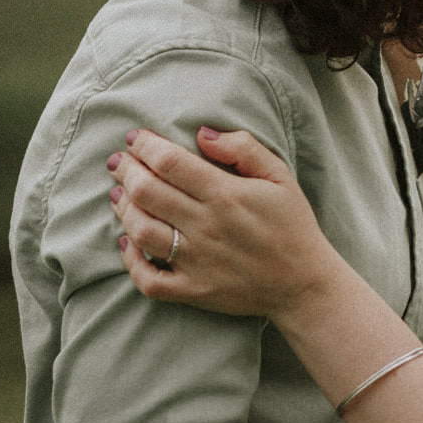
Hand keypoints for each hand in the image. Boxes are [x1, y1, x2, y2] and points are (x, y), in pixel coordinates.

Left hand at [110, 127, 338, 318]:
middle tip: (118, 162)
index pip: (169, 162)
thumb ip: (243, 148)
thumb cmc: (292, 225)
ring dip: (123, 209)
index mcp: (226, 194)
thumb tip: (202, 133)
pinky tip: (127, 242)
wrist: (304, 283)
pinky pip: (147, 279)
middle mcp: (206, 226)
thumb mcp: (280, 176)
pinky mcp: (192, 290)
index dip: (145, 146)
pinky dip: (130, 260)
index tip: (135, 138)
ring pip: (141, 231)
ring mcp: (196, 261)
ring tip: (118, 194)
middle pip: (147, 192)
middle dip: (126, 171)